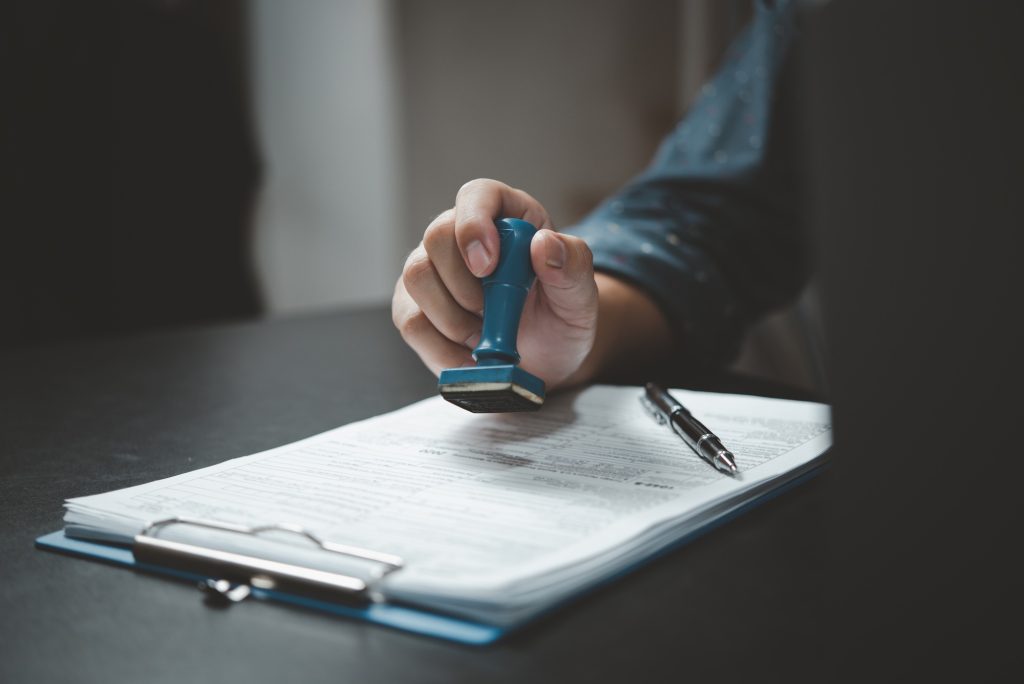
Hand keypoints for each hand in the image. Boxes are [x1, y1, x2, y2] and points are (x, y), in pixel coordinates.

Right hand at [392, 179, 598, 390]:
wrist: (545, 361)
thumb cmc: (560, 318)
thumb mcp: (580, 296)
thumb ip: (572, 266)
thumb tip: (544, 244)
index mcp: (507, 216)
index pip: (476, 196)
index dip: (474, 225)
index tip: (487, 266)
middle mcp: (461, 236)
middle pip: (437, 236)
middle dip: (465, 286)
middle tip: (495, 314)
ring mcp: (432, 270)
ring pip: (416, 276)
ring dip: (453, 318)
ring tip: (485, 336)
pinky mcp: (414, 307)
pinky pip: (410, 320)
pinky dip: (441, 347)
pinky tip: (468, 355)